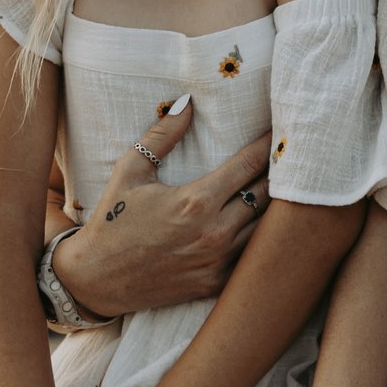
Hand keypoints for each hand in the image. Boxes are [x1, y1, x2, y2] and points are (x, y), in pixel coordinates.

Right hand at [56, 100, 271, 319]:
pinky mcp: (214, 285)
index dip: (269, 147)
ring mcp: (217, 262)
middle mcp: (213, 233)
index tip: (281, 133)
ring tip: (286, 188)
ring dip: (275, 209)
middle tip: (290, 157)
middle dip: (280, 174)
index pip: (249, 166)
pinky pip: (250, 258)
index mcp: (195, 201)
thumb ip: (163, 135)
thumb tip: (187, 101)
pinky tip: (265, 226)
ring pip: (265, 230)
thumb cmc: (113, 220)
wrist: (96, 279)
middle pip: (267, 197)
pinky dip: (260, 240)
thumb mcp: (131, 170)